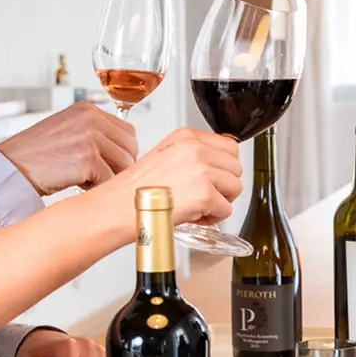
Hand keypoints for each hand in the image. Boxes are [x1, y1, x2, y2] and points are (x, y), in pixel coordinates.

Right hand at [0, 103, 138, 195]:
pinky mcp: (88, 158)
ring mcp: (91, 137)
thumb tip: (124, 154)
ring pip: (125, 164)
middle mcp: (92, 118)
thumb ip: (94, 134)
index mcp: (88, 109)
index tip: (108, 164)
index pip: (127, 131)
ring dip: (109, 177)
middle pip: (130, 147)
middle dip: (119, 166)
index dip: (121, 152)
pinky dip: (98, 188)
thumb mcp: (68, 131)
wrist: (11, 167)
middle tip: (97, 176)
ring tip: (86, 179)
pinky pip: (110, 180)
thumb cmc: (36, 155)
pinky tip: (79, 185)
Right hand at [110, 128, 242, 226]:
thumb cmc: (135, 189)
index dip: (223, 167)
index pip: (229, 146)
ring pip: (235, 188)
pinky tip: (194, 217)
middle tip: (204, 196)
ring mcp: (202, 170)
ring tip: (198, 207)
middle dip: (224, 185)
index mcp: (186, 138)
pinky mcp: (205, 194)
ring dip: (221, 201)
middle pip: (236, 167)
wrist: (119, 206)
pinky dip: (213, 218)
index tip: (213, 178)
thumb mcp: (163, 157)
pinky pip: (226, 209)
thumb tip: (215, 166)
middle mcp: (196, 149)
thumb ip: (190, 155)